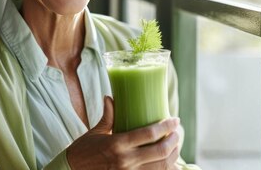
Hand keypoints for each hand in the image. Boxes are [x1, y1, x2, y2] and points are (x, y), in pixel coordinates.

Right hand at [66, 97, 180, 169]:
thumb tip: (111, 97)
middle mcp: (125, 160)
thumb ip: (107, 116)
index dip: (166, 126)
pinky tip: (169, 163)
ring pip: (161, 167)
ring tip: (175, 146)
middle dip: (174, 141)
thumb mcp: (95, 132)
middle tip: (177, 132)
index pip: (149, 134)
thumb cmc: (83, 151)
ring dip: (173, 156)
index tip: (175, 120)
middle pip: (160, 151)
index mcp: (117, 143)